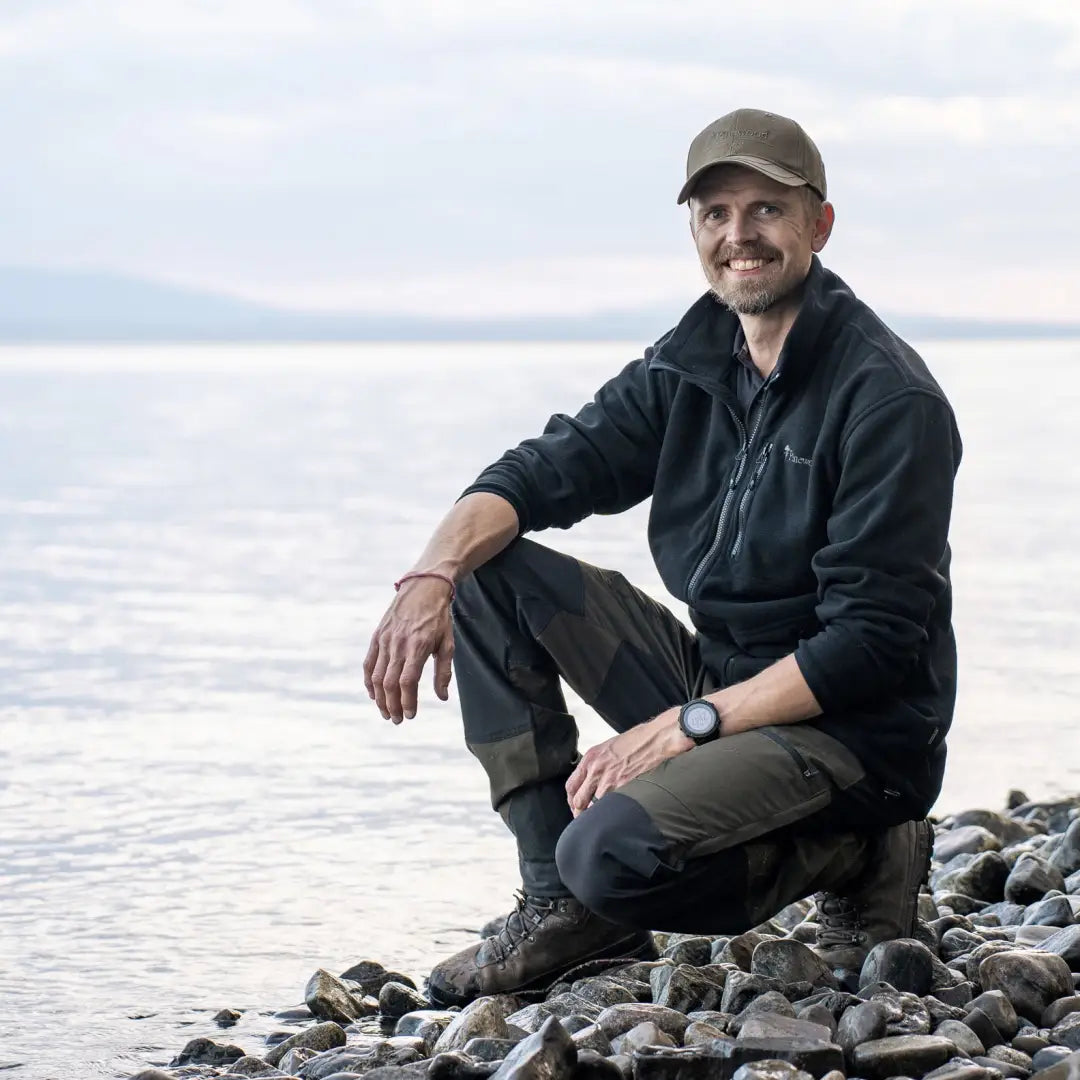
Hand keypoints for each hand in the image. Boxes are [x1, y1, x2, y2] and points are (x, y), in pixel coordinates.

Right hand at [363, 577, 453, 722]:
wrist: (423, 587)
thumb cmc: (439, 617)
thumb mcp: (448, 644)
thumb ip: (444, 672)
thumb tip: (442, 697)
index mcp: (418, 647)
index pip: (407, 682)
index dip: (407, 701)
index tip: (411, 715)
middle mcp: (398, 644)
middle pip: (389, 683)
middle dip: (392, 705)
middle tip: (398, 719)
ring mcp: (385, 639)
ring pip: (376, 676)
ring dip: (379, 698)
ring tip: (386, 712)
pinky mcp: (377, 636)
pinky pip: (368, 663)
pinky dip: (368, 681)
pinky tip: (373, 694)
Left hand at [565, 708, 692, 816]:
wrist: (655, 739)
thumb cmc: (636, 741)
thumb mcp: (608, 748)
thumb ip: (597, 765)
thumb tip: (591, 781)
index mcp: (591, 759)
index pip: (571, 785)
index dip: (571, 800)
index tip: (575, 806)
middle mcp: (596, 770)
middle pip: (578, 800)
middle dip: (580, 812)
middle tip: (585, 820)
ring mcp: (609, 780)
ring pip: (593, 808)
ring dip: (595, 816)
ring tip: (601, 822)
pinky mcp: (623, 788)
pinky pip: (611, 807)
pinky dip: (611, 814)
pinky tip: (614, 817)